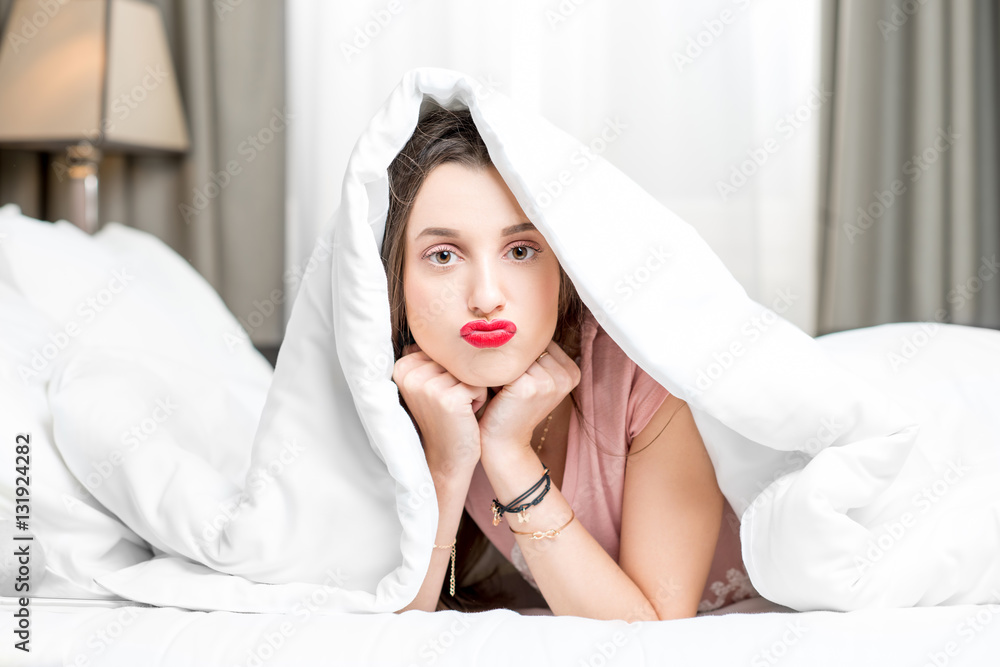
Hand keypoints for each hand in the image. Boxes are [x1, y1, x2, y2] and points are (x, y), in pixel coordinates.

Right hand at [393, 342, 486, 475]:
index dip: (452, 371)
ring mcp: (426, 386)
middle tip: (452, 403)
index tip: (441, 394)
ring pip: (470, 369)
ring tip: (459, 409)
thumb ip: (433, 356)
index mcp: (402, 365)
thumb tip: (451, 320)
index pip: (444, 350)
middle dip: (463, 378)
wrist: (448, 458)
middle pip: (457, 357)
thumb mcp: (432, 383)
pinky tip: (466, 415)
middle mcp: (409, 373)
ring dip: (473, 388)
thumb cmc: (446, 417)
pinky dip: (480, 399)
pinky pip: (479, 384)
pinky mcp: (447, 398)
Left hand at [477, 340, 580, 454]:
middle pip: (530, 346)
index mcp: (572, 371)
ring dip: (503, 365)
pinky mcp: (530, 386)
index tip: (517, 375)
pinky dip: (494, 373)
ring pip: (518, 354)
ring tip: (500, 385)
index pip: (541, 341)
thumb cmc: (513, 407)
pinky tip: (493, 389)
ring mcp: (550, 380)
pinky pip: (506, 364)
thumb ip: (535, 355)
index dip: (522, 355)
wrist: (504, 443)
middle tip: (505, 382)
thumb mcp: (534, 379)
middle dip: (512, 358)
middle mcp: (566, 375)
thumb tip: (520, 318)